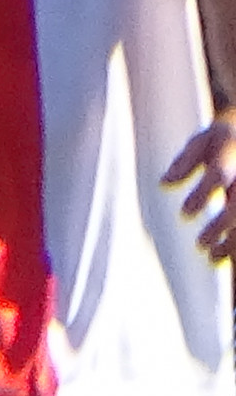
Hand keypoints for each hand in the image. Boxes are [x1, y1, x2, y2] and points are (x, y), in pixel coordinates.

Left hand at [166, 112, 235, 260]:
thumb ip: (185, 161)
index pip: (219, 174)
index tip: (185, 213)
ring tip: (213, 255)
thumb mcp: (202, 141)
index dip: (204, 194)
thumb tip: (165, 182)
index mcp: (230, 153)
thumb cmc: (222, 139)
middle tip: (201, 244)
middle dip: (221, 225)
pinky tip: (227, 256)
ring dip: (233, 240)